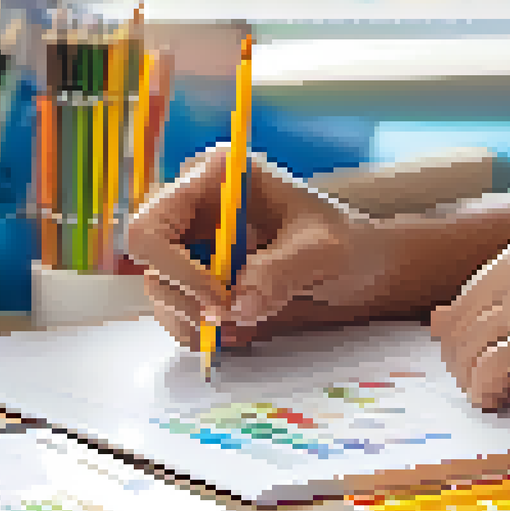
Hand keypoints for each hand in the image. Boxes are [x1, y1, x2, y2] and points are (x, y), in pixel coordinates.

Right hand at [127, 144, 397, 348]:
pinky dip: (202, 331)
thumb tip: (239, 302)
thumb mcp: (326, 252)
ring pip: (160, 293)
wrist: (361, 270)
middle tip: (234, 317)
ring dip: (196, 320)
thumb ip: (283, 271)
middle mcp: (194, 208)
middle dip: (187, 299)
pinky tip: (241, 328)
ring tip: (247, 321)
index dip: (175, 268)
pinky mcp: (199, 279)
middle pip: (148, 264)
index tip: (219, 298)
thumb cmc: (346, 244)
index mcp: (215, 179)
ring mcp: (192, 246)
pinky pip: (177, 314)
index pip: (152, 225)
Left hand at [429, 228, 509, 430]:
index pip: (471, 293)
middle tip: (492, 384)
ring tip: (501, 393)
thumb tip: (432, 320)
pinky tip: (505, 400)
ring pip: (462, 349)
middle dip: (464, 358)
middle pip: (459, 321)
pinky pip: (481, 375)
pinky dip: (485, 393)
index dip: (473, 333)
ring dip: (473, 378)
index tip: (502, 358)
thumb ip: (502, 304)